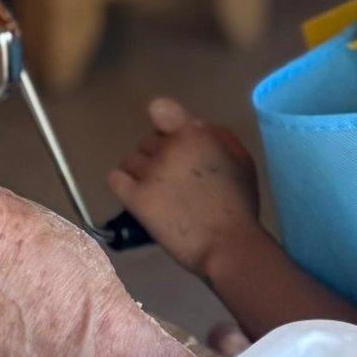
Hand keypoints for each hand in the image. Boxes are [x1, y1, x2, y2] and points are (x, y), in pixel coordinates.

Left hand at [108, 98, 260, 279]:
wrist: (228, 246)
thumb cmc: (239, 205)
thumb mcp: (240, 160)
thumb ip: (216, 137)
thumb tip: (193, 126)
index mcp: (195, 134)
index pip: (161, 110)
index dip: (165, 124)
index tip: (170, 138)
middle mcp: (168, 148)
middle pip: (148, 141)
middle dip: (159, 156)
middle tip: (175, 180)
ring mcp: (150, 172)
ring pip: (130, 160)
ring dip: (141, 172)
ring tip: (158, 193)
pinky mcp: (136, 198)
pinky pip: (116, 179)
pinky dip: (125, 185)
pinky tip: (138, 197)